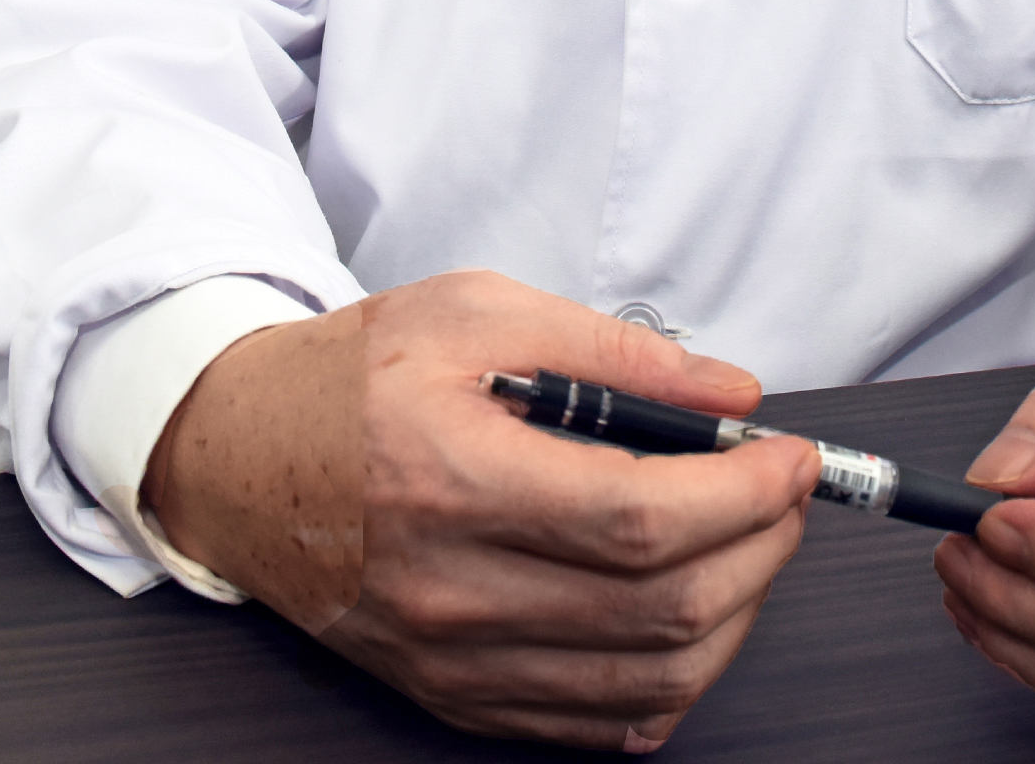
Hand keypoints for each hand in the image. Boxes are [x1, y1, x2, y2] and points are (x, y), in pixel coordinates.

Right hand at [146, 269, 814, 749]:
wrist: (246, 459)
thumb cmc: (357, 377)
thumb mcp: (478, 311)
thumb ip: (612, 350)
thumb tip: (726, 391)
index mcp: (458, 477)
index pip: (640, 520)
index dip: (742, 493)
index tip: (789, 457)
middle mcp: (455, 588)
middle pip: (659, 609)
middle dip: (760, 548)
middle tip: (783, 492)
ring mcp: (455, 658)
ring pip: (644, 681)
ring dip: (732, 615)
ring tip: (748, 544)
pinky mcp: (456, 696)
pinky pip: (595, 725)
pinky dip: (670, 680)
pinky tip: (690, 616)